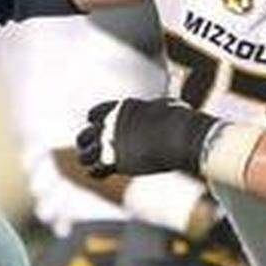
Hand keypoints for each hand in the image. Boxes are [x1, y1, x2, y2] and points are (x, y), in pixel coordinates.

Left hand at [76, 98, 219, 177]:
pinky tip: (102, 173)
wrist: (180, 135)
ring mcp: (110, 143)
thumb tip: (172, 92)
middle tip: (94, 150)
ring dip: (89, 160)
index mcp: (120, 108)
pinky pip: (95, 171)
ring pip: (84, 156)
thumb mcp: (168, 104)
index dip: (95, 123)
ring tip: (95, 164)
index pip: (93, 115)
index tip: (99, 129)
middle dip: (88, 143)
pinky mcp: (116, 161)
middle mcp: (110, 124)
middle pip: (85, 136)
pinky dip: (97, 173)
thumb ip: (159, 105)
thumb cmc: (181, 119)